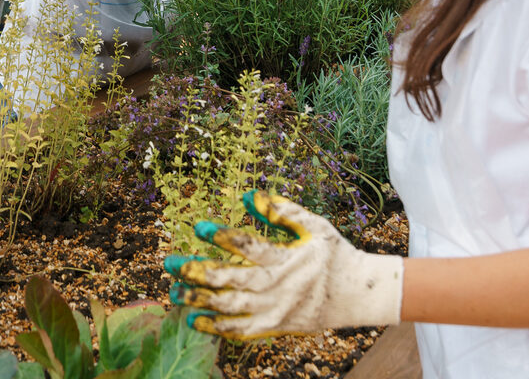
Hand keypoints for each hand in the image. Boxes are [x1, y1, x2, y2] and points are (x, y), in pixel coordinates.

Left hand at [166, 190, 402, 337]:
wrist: (358, 296)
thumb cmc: (334, 255)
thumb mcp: (313, 226)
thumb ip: (282, 211)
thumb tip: (248, 195)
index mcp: (286, 259)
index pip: (249, 247)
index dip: (223, 237)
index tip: (199, 227)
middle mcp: (278, 288)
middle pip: (232, 281)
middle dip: (198, 272)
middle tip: (170, 264)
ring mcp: (275, 311)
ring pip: (231, 309)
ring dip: (200, 300)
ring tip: (174, 291)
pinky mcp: (275, 326)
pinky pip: (241, 331)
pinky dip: (217, 328)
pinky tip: (194, 320)